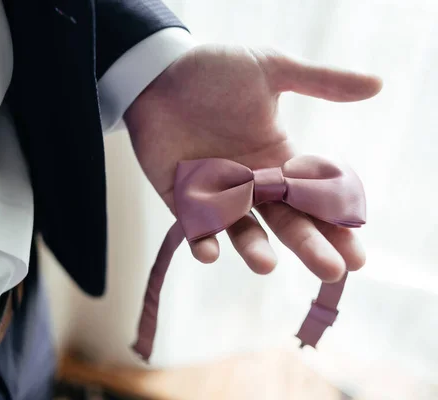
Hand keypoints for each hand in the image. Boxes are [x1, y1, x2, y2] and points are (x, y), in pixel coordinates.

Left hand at [124, 45, 381, 282]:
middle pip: (286, 221)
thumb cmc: (213, 70)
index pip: (315, 197)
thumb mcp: (271, 69)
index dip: (337, 224)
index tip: (358, 255)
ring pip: (241, 229)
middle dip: (309, 246)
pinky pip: (194, 225)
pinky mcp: (180, 197)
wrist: (158, 72)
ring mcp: (215, 193)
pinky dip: (201, 240)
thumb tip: (377, 84)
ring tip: (266, 264)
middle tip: (331, 272)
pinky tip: (210, 252)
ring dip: (254, 248)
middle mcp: (251, 181)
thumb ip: (321, 82)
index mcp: (277, 157)